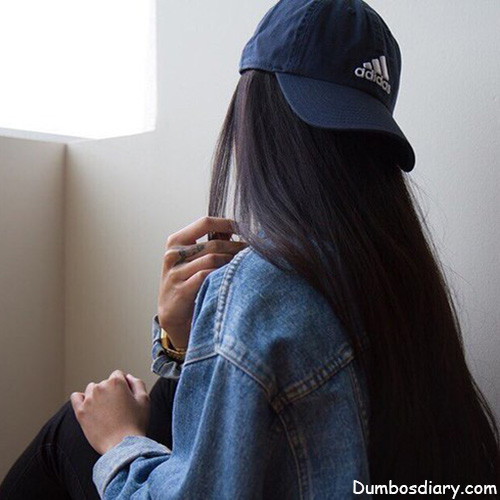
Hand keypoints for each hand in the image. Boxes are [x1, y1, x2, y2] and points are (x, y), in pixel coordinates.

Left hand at [71, 370, 149, 454]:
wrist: (122, 445)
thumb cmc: (135, 424)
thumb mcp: (145, 399)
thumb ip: (137, 382)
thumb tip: (128, 377)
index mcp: (116, 382)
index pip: (118, 375)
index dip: (124, 385)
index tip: (126, 396)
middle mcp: (101, 387)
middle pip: (105, 383)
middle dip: (112, 391)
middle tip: (119, 407)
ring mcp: (89, 400)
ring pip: (92, 389)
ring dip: (98, 395)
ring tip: (106, 410)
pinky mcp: (80, 412)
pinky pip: (76, 397)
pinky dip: (81, 399)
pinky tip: (89, 406)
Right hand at [158, 216, 246, 348]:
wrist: (172, 313)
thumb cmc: (187, 281)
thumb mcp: (193, 258)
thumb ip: (209, 242)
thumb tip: (234, 228)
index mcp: (176, 241)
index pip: (205, 223)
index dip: (227, 223)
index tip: (244, 228)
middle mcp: (173, 254)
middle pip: (214, 243)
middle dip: (236, 247)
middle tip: (251, 251)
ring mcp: (176, 272)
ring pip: (213, 259)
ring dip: (232, 261)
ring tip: (244, 264)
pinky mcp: (182, 290)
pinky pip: (207, 276)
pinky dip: (222, 275)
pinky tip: (231, 277)